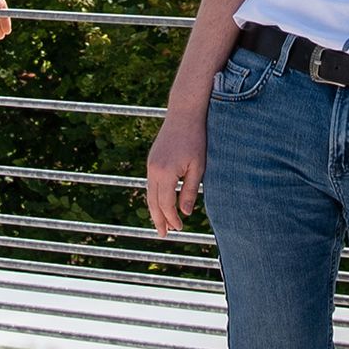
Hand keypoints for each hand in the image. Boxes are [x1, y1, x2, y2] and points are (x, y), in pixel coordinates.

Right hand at [146, 99, 206, 232]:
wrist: (184, 113)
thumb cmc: (195, 139)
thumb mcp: (198, 167)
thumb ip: (189, 191)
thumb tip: (185, 213)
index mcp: (165, 174)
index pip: (166, 204)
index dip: (172, 219)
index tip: (179, 229)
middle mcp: (153, 170)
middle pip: (153, 202)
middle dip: (158, 219)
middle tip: (163, 235)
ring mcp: (150, 164)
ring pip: (150, 193)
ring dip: (155, 209)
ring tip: (160, 223)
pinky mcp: (152, 160)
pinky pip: (151, 184)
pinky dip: (154, 196)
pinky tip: (161, 202)